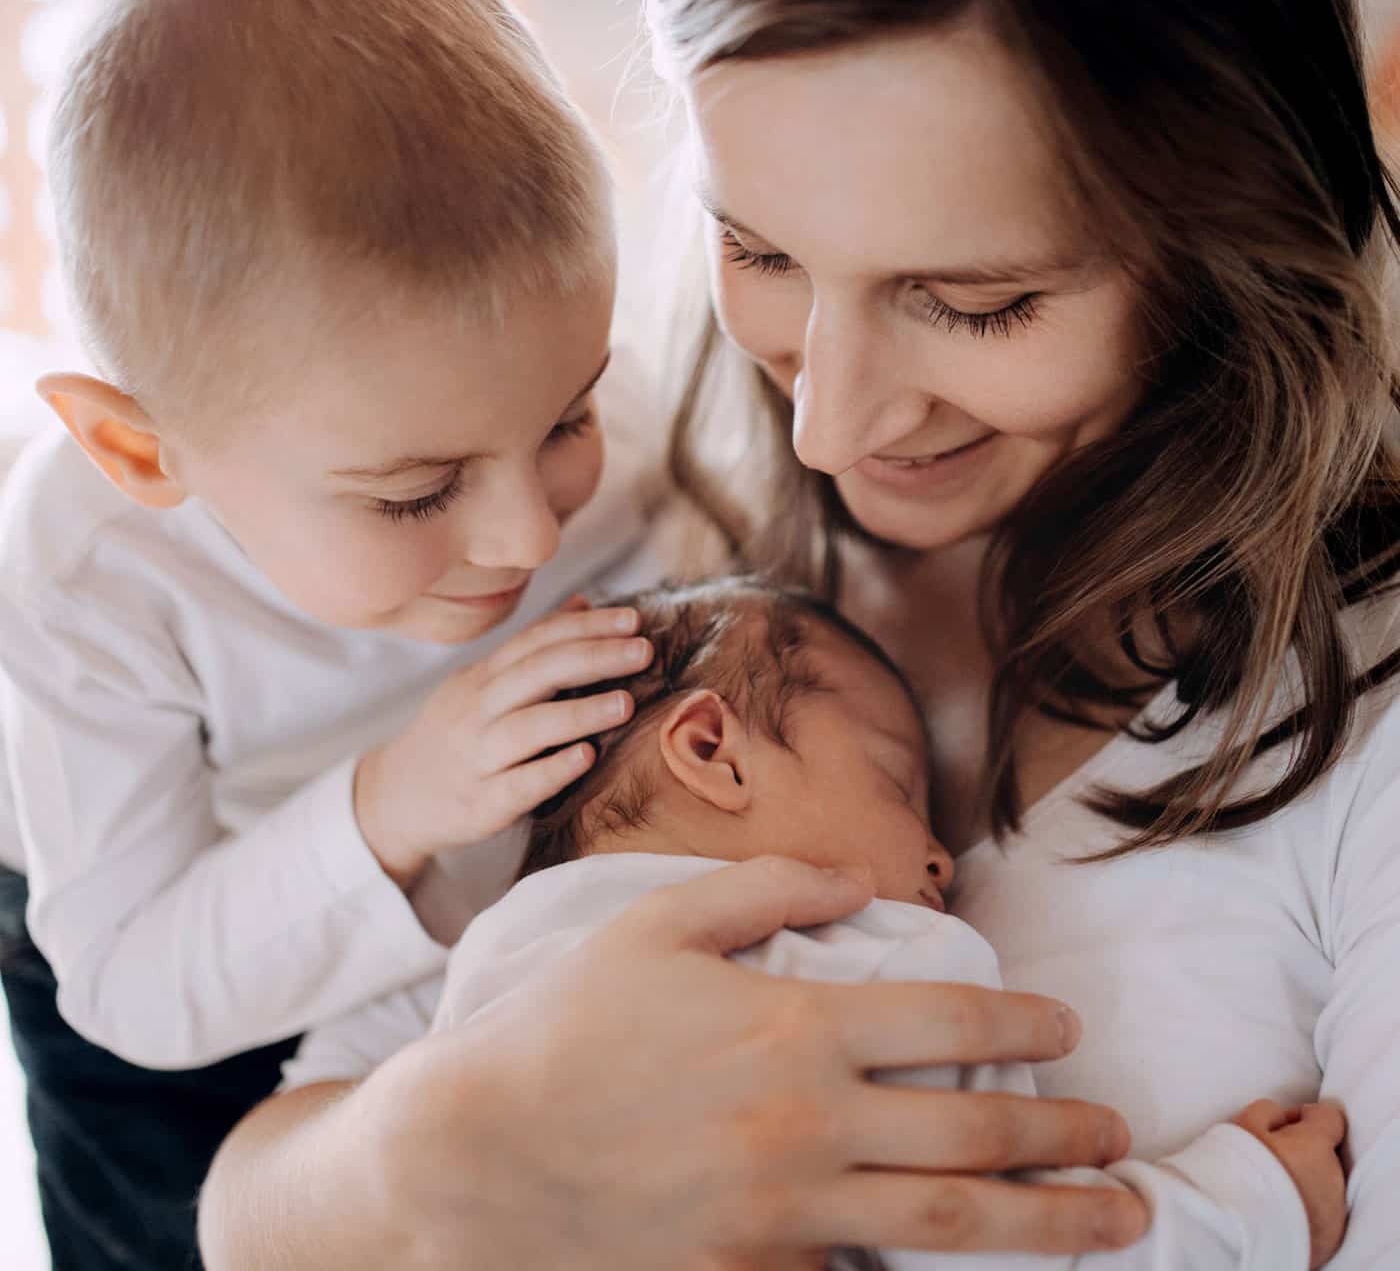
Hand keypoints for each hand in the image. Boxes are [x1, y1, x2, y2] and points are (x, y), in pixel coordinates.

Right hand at [354, 599, 652, 886]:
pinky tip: (587, 758)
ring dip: (579, 712)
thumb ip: (533, 647)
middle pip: (536, 673)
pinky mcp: (480, 805)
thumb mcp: (484, 684)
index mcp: (484, 677)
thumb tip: (584, 602)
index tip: (633, 619)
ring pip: (527, 728)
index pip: (537, 641)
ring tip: (626, 703)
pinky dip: (552, 770)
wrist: (394, 799)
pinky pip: (518, 785)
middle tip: (644, 650)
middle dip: (593, 657)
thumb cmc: (456, 735)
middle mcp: (477, 711)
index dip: (586, 627)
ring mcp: (477, 758)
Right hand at [358, 858, 1144, 1267]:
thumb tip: (851, 878)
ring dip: (1049, 1224)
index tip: (1067, 1029)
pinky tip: (970, 1266)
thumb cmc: (566, 1028)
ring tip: (1116, 1220)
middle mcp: (809, 1127)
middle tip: (1123, 1138)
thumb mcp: (657, 926)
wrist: (478, 1158)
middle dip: (1067, 1138)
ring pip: (951, 1226)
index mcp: (793, 1029)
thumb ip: (764, 888)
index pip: (948, 1026)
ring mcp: (787, 1216)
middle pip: (976, 1138)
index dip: (1025, 1027)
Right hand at [1231, 1099, 1347, 1269]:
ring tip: (1271, 1191)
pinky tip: (1278, 1213)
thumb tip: (1279, 1116)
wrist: (1237, 1233)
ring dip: (1305, 1184)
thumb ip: (1268, 1110)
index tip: (1285, 1124)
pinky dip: (1306, 1212)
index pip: (1330, 1118)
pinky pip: (1323, 1217)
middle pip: (1326, 1155)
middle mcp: (1334, 1180)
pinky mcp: (1330, 1241)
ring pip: (1325, 1187)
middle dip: (1302, 1153)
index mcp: (1315, 1147)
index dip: (1306, 1116)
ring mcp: (1335, 1214)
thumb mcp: (1243, 1124)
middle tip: (1269, 1160)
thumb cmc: (1238, 1174)